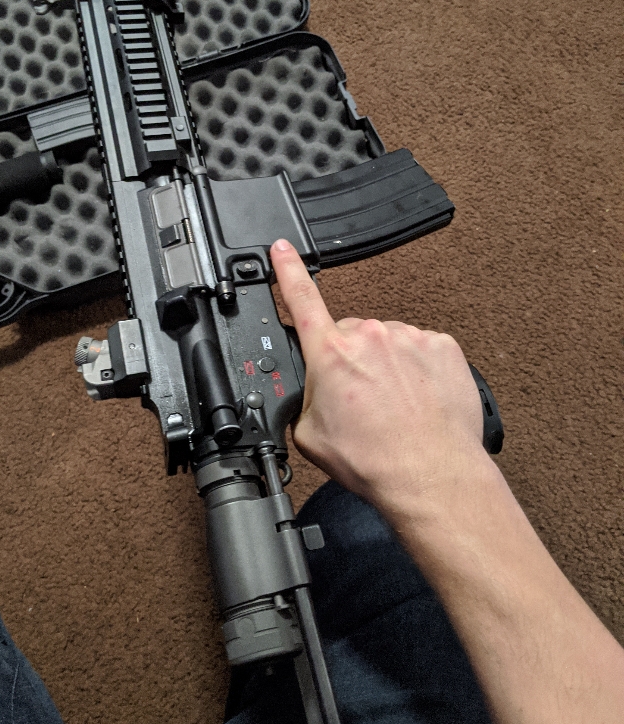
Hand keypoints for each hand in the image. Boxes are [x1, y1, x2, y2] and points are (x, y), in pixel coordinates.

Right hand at [270, 239, 488, 513]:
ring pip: (387, 343)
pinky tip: (416, 400)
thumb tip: (307, 395)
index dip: (287, 270)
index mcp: (331, 354)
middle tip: (360, 402)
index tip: (281, 249)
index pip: (301, 298)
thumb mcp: (309, 437)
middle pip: (349, 336)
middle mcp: (369, 337)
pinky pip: (420, 350)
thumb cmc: (375, 459)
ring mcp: (409, 338)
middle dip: (349, 361)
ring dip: (386, 367)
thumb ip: (302, 402)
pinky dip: (417, 371)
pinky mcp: (442, 347)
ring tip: (393, 407)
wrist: (430, 473)